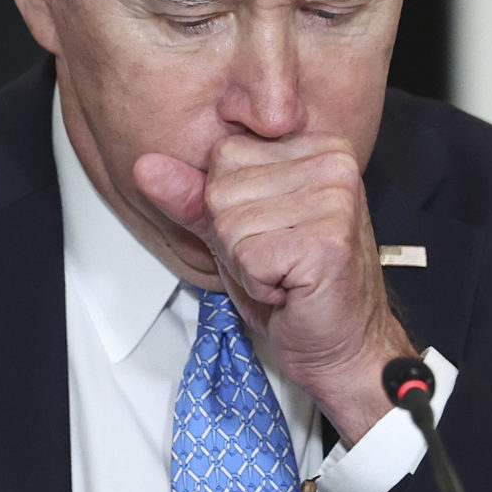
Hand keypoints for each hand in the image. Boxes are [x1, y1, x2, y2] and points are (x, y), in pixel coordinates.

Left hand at [134, 135, 411, 443]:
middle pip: (222, 189)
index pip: (224, 154)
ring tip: (285, 272)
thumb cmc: (297, 287)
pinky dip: (258, 283)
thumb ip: (193, 196)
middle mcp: (332, 163)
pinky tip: (290, 288)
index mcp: (316, 147)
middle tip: (278, 257)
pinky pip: (247, 255)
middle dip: (234, 237)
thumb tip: (146, 166)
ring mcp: (334, 200)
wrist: (344, 344)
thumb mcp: (236, 232)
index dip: (229, 206)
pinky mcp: (327, 240)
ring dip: (246, 263)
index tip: (270, 231)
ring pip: (229, 223)